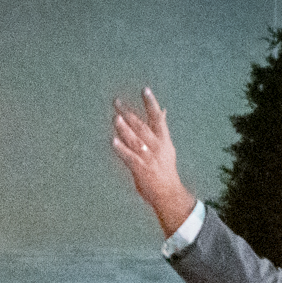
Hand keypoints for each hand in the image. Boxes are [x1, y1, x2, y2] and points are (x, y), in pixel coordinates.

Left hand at [112, 88, 197, 236]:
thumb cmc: (165, 168)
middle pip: (141, 126)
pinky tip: (113, 141)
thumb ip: (160, 127)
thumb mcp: (166, 146)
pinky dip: (121, 149)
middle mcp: (156, 146)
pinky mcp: (140, 168)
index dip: (151, 103)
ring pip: (135, 140)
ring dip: (124, 129)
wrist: (168, 192)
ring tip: (115, 118)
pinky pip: (129, 157)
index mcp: (163, 139)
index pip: (157, 117)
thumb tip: (162, 110)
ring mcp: (148, 157)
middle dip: (128, 113)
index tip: (145, 90)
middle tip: (116, 102)